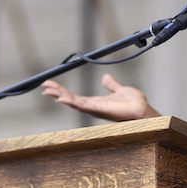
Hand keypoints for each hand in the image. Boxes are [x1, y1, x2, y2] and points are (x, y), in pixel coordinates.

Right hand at [41, 73, 158, 121]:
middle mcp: (93, 107)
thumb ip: (111, 85)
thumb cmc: (135, 103)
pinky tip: (61, 99)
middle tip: (44, 86)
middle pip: (70, 99)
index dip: (62, 91)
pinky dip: (71, 102)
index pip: (75, 96)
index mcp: (96, 102)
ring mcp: (95, 109)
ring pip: (73, 102)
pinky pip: (82, 106)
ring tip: (47, 91)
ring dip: (60, 96)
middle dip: (57, 92)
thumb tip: (105, 78)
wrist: (142, 109)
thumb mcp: (120, 90)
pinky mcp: (99, 110)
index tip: (51, 84)